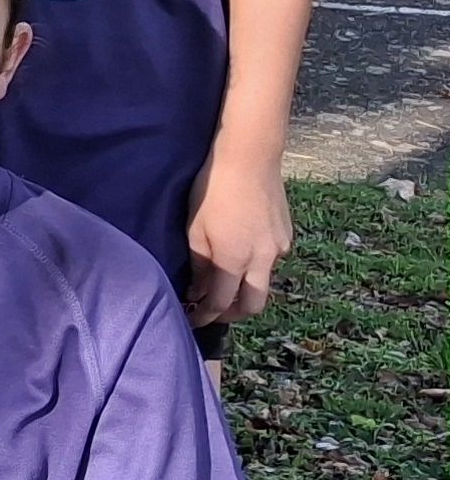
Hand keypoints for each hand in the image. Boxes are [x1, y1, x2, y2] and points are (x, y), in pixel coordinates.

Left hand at [183, 151, 288, 328]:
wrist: (249, 159)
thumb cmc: (212, 191)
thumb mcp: (195, 229)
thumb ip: (199, 264)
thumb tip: (197, 290)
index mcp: (236, 260)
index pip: (222, 303)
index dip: (206, 316)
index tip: (193, 319)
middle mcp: (263, 259)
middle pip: (254, 304)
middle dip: (233, 314)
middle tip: (212, 310)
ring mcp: (279, 247)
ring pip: (264, 282)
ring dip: (244, 289)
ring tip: (222, 281)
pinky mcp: (286, 235)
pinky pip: (271, 261)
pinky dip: (254, 267)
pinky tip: (239, 254)